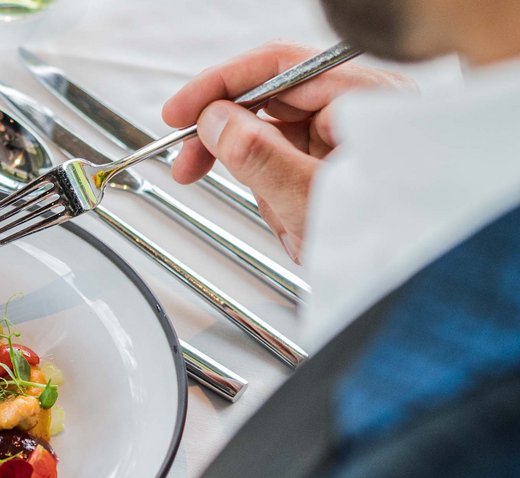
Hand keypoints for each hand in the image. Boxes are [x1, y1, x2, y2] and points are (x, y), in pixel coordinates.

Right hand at [163, 42, 413, 261]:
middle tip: (189, 164)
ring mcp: (346, 143)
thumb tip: (215, 122)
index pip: (277, 68)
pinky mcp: (335, 171)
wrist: (419, 286)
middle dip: (233, 145)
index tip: (180, 112)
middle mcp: (357, 113)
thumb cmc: (392, 242)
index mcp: (365, 101)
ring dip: (262, 185)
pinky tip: (294, 225)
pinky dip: (278, 201)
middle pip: (270, 106)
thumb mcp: (312, 200)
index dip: (220, 86)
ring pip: (273, 145)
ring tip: (284, 220)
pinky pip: (286, 173)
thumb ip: (258, 156)